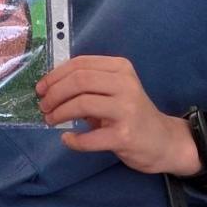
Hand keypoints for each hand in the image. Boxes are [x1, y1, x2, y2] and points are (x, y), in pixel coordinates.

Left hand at [37, 56, 200, 175]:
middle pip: (79, 81)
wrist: (164, 141)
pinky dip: (74, 139)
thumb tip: (50, 88)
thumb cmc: (133, 114)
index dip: (55, 75)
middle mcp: (125, 84)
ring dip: (59, 113)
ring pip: (82, 104)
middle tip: (43, 106)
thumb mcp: (114, 91)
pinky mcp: (125, 135)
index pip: (80, 64)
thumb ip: (88, 85)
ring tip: (51, 120)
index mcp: (120, 68)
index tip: (41, 87)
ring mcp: (126, 109)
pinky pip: (90, 137)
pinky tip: (68, 139)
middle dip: (54, 93)